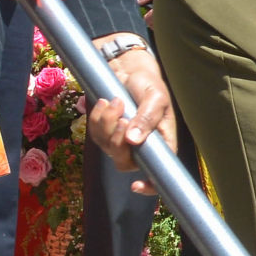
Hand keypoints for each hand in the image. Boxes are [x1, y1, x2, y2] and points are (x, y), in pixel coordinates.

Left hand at [84, 43, 176, 192]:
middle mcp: (141, 146)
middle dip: (117, 141)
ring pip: (107, 147)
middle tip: (122, 116)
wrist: (130, 69)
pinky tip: (104, 102)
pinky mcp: (105, 132)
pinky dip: (96, 118)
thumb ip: (147, 118)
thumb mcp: (156, 97)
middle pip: (124, 162)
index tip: (136, 185)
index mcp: (161, 143)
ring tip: (115, 101)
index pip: (158, 172)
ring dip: (107, 123)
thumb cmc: (149, 84)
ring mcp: (121, 141)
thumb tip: (132, 140)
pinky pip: (95, 134)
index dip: (148, 185)